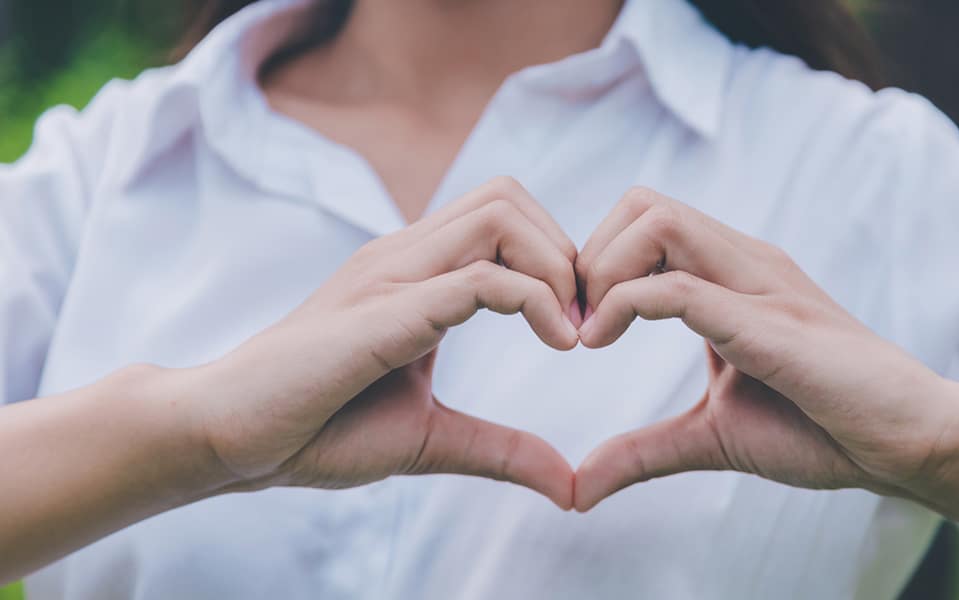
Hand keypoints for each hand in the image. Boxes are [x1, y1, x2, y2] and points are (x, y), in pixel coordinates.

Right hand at [189, 177, 578, 508]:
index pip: (503, 215)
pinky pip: (478, 276)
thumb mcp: (432, 439)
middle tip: (583, 321)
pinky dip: (535, 299)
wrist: (228, 438)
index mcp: (414, 273)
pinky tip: (557, 343)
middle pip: (509, 194)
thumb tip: (568, 486)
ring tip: (570, 332)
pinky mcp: (384, 309)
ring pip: (501, 213)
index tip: (579, 327)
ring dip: (556, 265)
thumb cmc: (318, 430)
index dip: (557, 257)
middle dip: (565, 249)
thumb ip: (501, 451)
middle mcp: (403, 257)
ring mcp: (390, 273)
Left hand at [572, 188, 958, 510]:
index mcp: (731, 275)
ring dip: (602, 270)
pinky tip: (602, 343)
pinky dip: (625, 305)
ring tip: (590, 334)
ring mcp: (760, 284)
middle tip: (578, 323)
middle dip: (589, 254)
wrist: (908, 445)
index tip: (576, 327)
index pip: (644, 220)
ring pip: (655, 220)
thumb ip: (644, 451)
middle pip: (641, 201)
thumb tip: (578, 488)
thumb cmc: (822, 429)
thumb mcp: (712, 437)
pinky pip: (681, 287)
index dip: (594, 262)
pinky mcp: (770, 323)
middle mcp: (743, 263)